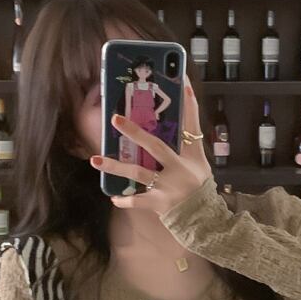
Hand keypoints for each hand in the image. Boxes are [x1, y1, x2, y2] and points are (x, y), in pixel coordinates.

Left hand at [89, 73, 211, 216]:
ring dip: (116, 167)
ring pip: (138, 174)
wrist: (204, 218)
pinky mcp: (160, 203)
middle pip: (156, 147)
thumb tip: (175, 121)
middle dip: (136, 132)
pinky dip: (126, 200)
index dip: (188, 103)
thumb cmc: (199, 187)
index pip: (191, 125)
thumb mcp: (198, 163)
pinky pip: (138, 201)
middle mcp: (179, 169)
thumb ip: (186, 145)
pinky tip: (113, 197)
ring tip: (95, 161)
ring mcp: (168, 187)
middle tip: (115, 118)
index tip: (183, 82)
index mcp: (191, 155)